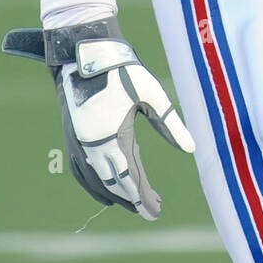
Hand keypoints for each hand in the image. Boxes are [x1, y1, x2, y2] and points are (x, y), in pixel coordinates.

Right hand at [3, 18, 194, 218]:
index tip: (154, 210)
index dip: (142, 197)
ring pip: (94, 180)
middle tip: (149, 210)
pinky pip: (80, 170)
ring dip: (113, 194)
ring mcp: (78, 141)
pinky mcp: (71, 135)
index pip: (129, 177)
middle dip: (131, 199)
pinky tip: (102, 188)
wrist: (83, 52)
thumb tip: (191, 148)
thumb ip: (169, 122)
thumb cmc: (121, 68)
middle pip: (112, 183)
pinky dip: (91, 184)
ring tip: (131, 203)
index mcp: (113, 134)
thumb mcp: (150, 92)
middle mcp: (92, 143)